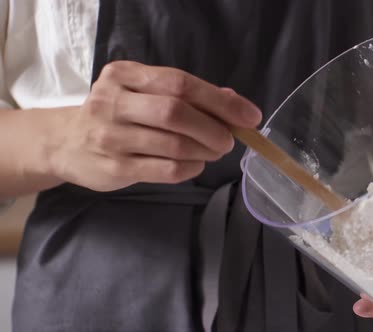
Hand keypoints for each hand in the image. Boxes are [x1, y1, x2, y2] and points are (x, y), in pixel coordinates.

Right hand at [48, 61, 261, 190]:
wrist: (67, 143)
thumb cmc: (117, 114)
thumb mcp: (144, 93)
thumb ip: (185, 95)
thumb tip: (234, 102)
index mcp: (124, 75)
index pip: (180, 83)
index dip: (220, 100)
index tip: (250, 116)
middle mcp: (113, 101)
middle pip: (176, 112)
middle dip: (213, 128)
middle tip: (230, 140)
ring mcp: (111, 136)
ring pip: (174, 144)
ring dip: (206, 150)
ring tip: (214, 151)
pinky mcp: (115, 167)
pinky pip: (166, 169)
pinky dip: (191, 168)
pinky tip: (196, 164)